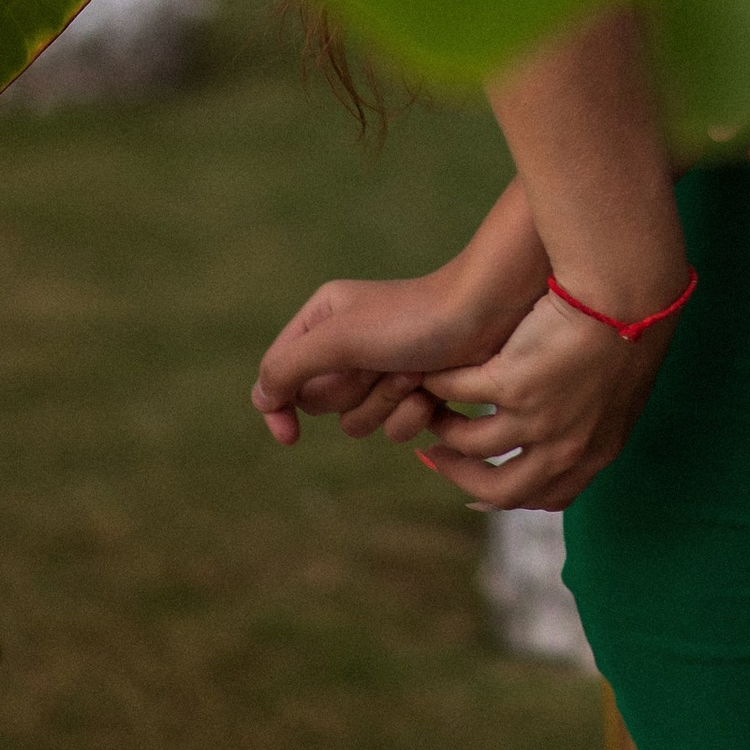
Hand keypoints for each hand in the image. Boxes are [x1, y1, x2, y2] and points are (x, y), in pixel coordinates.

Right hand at [252, 262, 532, 446]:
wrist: (487, 313)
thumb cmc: (413, 318)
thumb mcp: (341, 338)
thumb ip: (290, 366)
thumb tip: (262, 400)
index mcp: (324, 318)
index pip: (279, 372)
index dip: (278, 406)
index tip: (290, 436)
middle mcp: (348, 342)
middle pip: (319, 403)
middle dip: (352, 394)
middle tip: (380, 366)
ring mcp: (381, 367)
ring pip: (357, 422)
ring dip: (386, 404)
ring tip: (414, 374)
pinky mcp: (413, 389)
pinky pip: (394, 429)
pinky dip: (413, 415)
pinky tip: (434, 391)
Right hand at [403, 289, 675, 511]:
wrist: (630, 289)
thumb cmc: (637, 320)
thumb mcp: (623, 385)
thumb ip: (594, 411)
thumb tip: (570, 414)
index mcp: (598, 451)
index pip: (548, 496)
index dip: (509, 495)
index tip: (481, 489)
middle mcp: (566, 448)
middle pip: (502, 490)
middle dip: (463, 477)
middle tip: (437, 456)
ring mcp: (536, 420)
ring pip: (472, 443)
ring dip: (444, 430)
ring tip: (431, 410)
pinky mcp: (512, 383)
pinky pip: (460, 392)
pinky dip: (441, 383)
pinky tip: (432, 372)